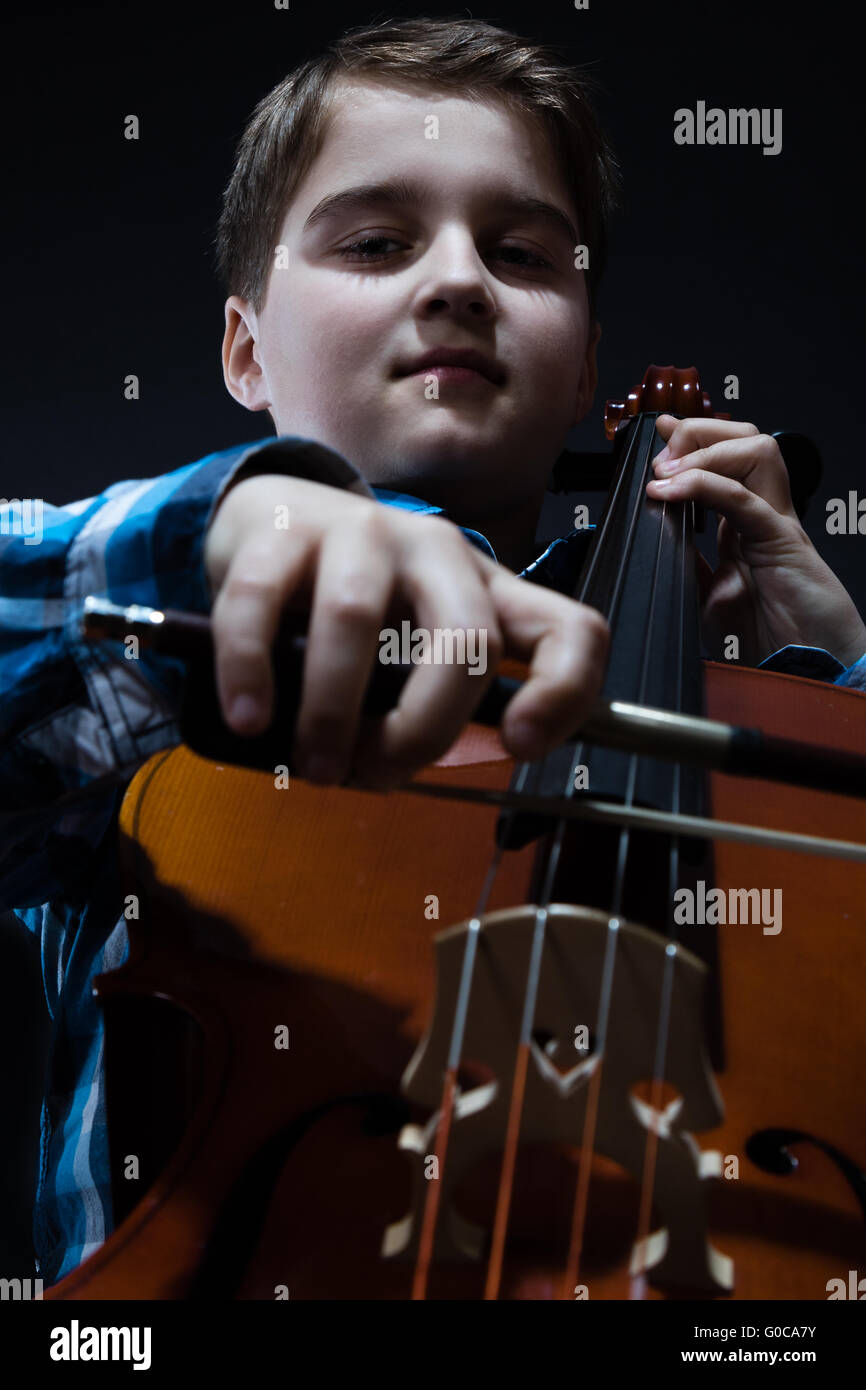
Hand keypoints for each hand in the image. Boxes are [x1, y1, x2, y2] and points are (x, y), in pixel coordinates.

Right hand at [204, 474, 608, 789]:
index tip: (521, 747)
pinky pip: (262, 602)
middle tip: (374, 774)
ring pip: (358, 619)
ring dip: (333, 712)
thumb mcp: (410, 653)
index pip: (568, 630)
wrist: (267, 523)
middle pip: (466, 639)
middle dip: (424, 727)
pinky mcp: (280, 530)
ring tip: (312, 764)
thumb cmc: (350, 605)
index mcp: (485, 591)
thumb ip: (426, 705)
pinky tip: (249, 718)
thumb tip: (397, 772)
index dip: (565, 692)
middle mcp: (436, 553)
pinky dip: (252, 669)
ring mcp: (359, 532)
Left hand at [645, 415, 865, 666]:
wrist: (806, 667)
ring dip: (706, 448)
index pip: (724, 460)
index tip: (657, 433)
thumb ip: (690, 570)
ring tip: (667, 469)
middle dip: (699, 431)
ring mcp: (775, 522)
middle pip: (744, 438)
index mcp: (746, 525)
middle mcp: (765, 513)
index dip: (691, 440)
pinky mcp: (780, 539)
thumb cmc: (770, 638)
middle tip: (662, 451)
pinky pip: (744, 497)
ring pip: (755, 448)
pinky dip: (704, 484)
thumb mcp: (709, 600)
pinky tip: (671, 490)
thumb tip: (653, 549)